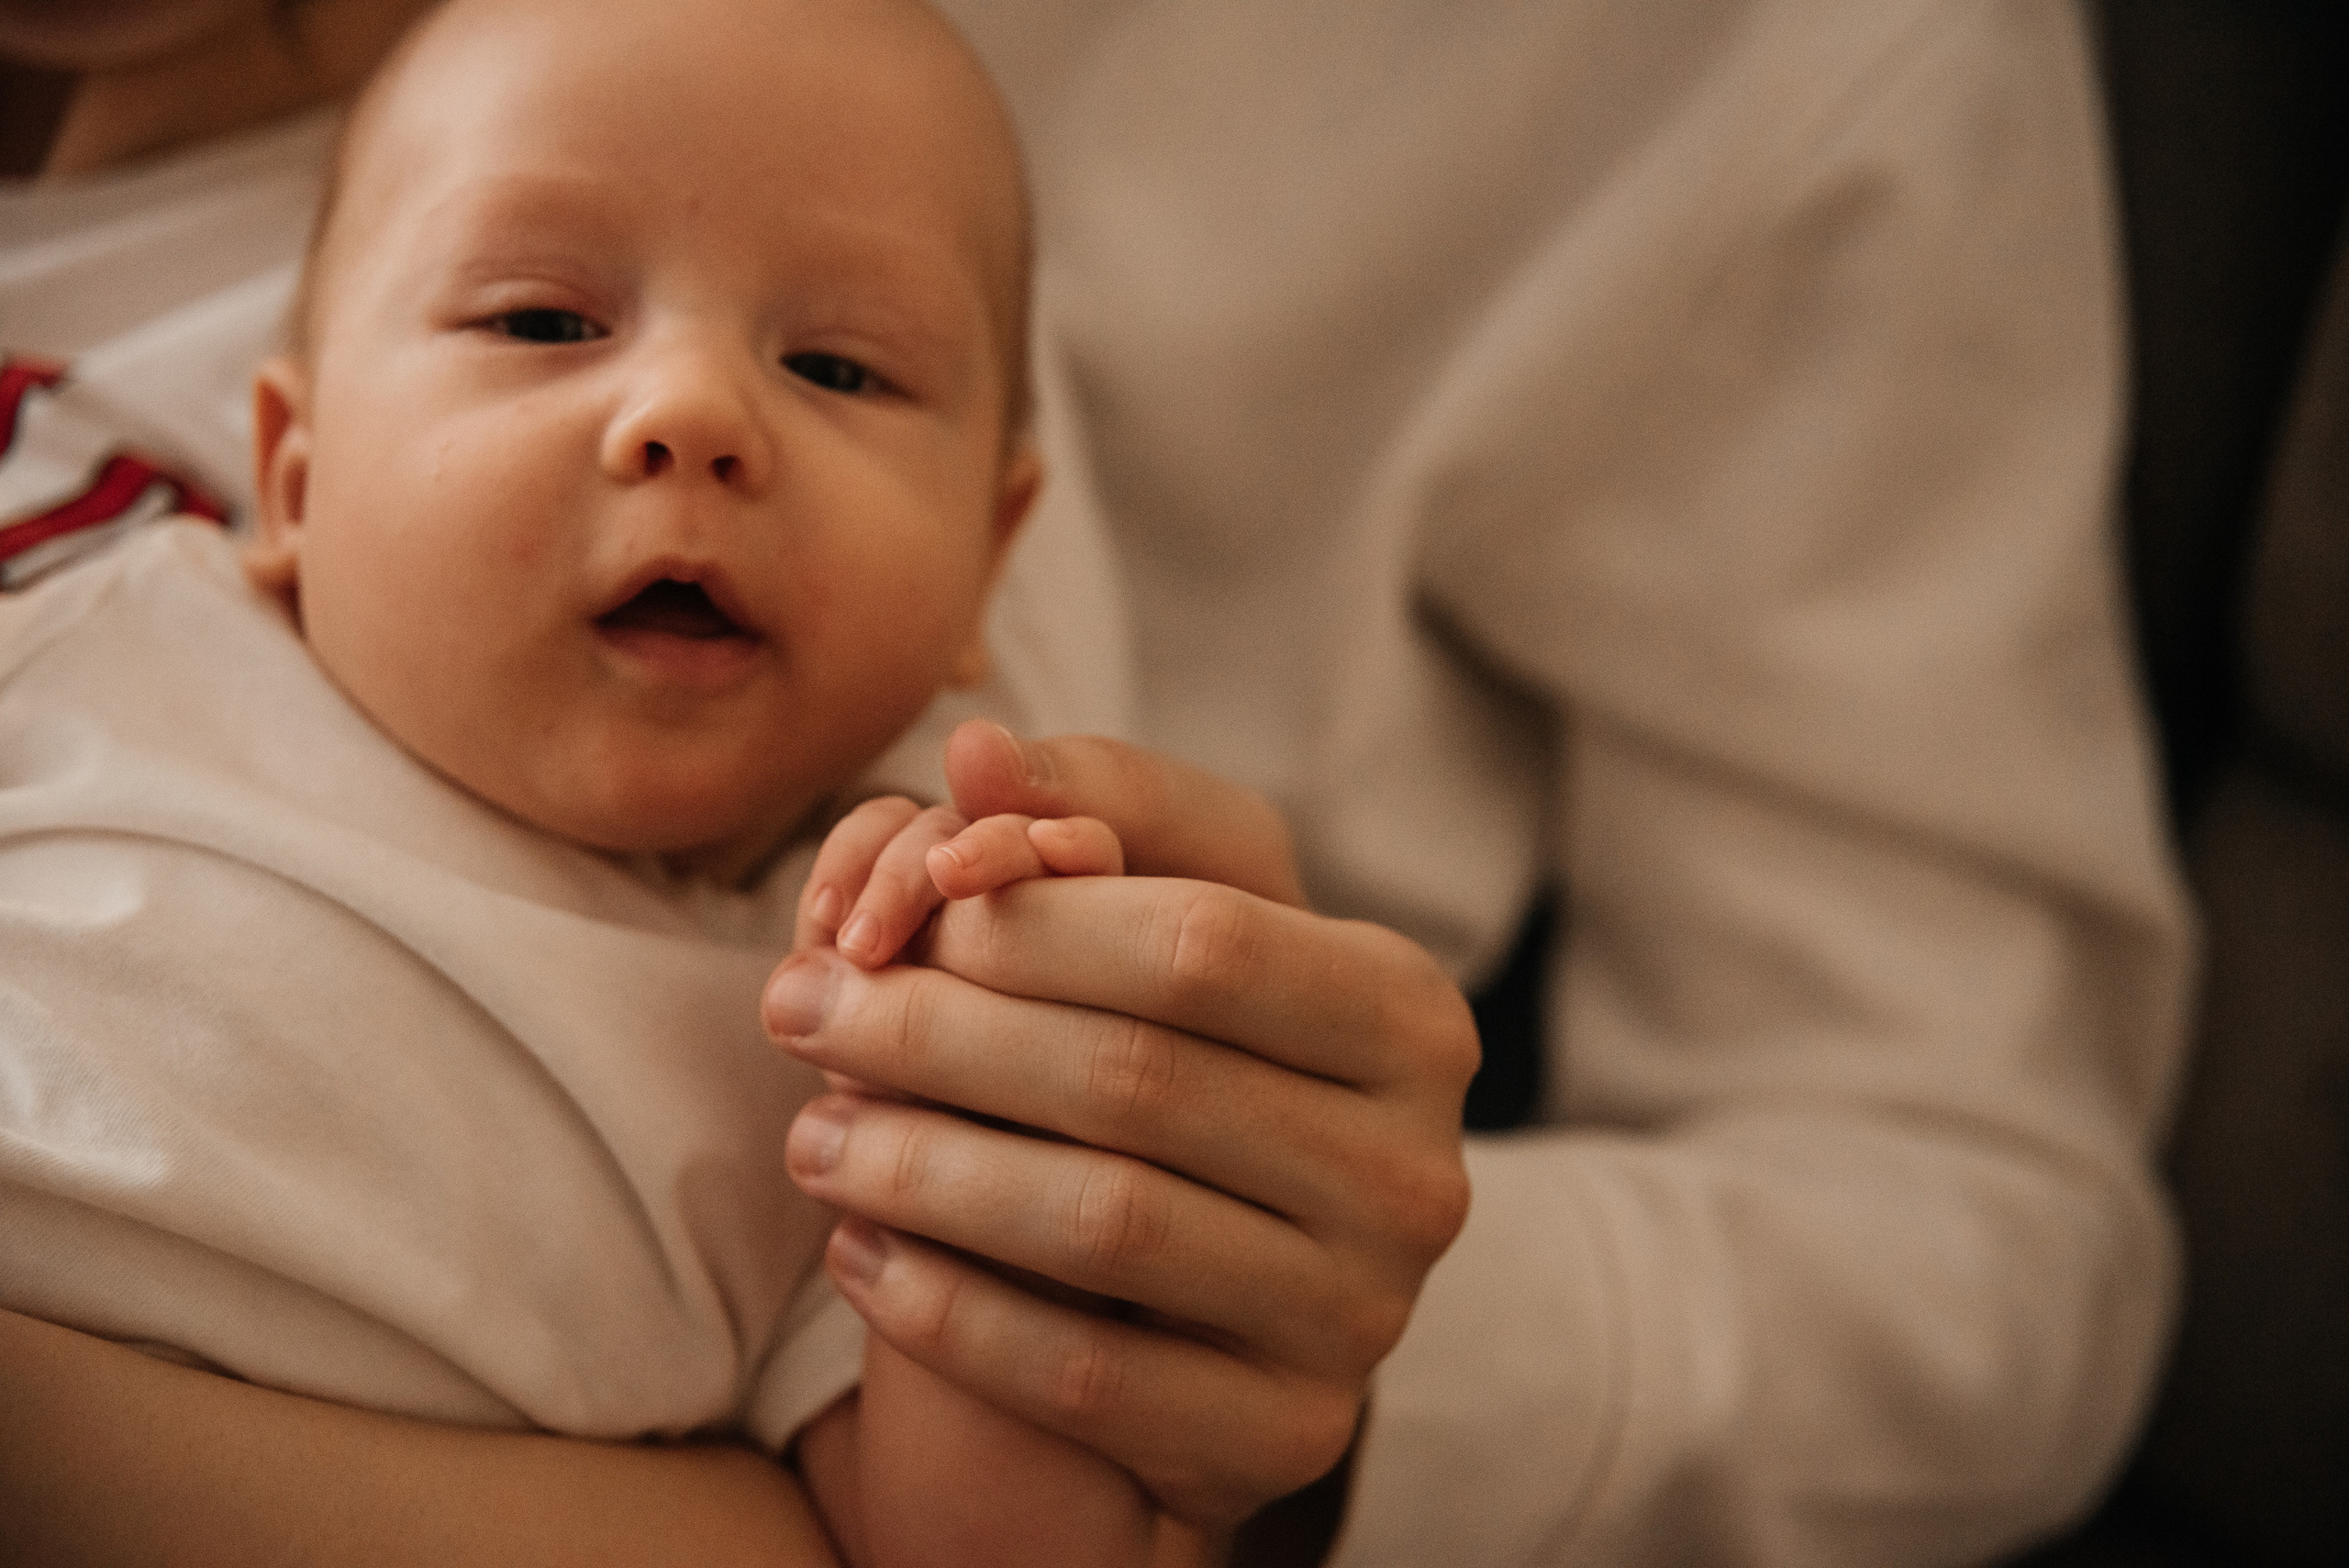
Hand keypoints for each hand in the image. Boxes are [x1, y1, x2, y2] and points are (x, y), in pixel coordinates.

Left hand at [767, 724, 1476, 1535]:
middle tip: (797, 1009)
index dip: (1028, 921)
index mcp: (1409, 1012)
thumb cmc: (1199, 1057)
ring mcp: (1364, 1313)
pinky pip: (1084, 1376)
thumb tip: (968, 749)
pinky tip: (861, 1257)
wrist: (1251, 1290)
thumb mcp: (1179, 916)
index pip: (1202, 942)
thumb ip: (1089, 818)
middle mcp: (1416, 1167)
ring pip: (1106, 1226)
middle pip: (1140, 1079)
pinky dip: (947, 1310)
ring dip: (921, 1172)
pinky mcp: (1286, 1433)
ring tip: (809, 1135)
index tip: (889, 910)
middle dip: (936, 1035)